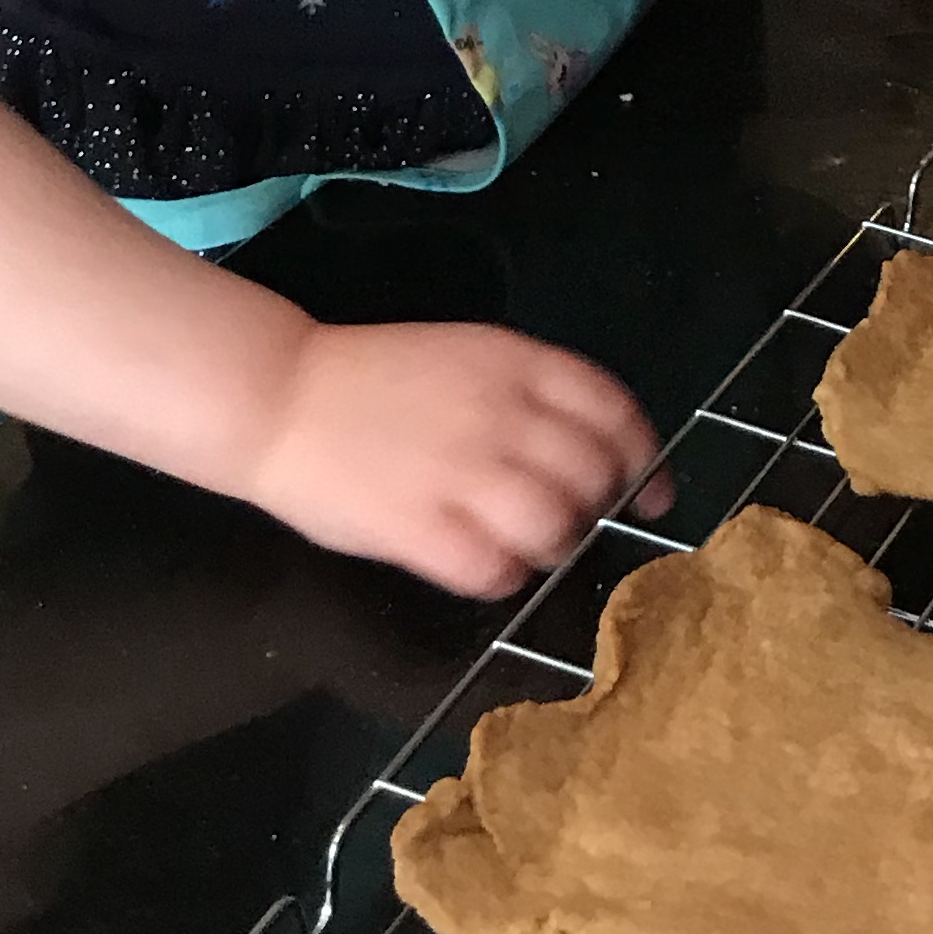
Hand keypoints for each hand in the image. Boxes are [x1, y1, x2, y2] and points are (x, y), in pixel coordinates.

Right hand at [243, 319, 663, 597]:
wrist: (278, 395)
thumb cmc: (374, 379)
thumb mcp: (468, 355)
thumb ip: (529, 392)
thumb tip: (594, 447)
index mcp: (516, 363)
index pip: (614, 412)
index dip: (645, 460)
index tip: (653, 494)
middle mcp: (503, 415)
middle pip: (594, 478)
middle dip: (596, 510)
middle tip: (572, 524)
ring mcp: (463, 473)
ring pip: (554, 530)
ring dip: (553, 549)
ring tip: (525, 547)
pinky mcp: (421, 528)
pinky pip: (495, 573)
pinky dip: (503, 578)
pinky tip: (481, 565)